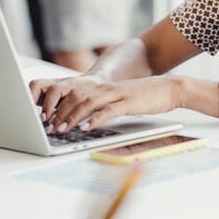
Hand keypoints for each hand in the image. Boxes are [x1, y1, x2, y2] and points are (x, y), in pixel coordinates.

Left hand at [29, 74, 179, 133]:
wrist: (169, 88)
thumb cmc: (145, 97)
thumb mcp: (120, 101)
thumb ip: (104, 107)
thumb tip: (87, 120)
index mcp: (103, 89)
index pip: (75, 95)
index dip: (60, 107)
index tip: (49, 119)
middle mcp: (107, 90)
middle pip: (77, 99)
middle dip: (61, 114)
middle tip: (50, 128)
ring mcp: (117, 95)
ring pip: (88, 104)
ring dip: (73, 117)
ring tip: (62, 129)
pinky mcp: (129, 103)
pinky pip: (109, 111)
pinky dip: (96, 119)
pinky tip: (87, 127)